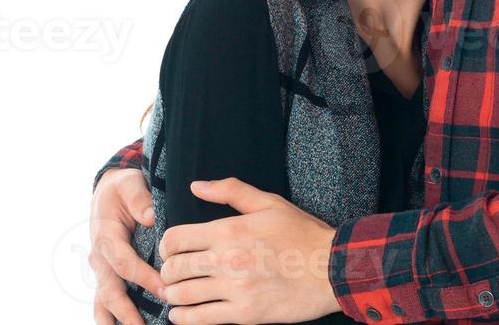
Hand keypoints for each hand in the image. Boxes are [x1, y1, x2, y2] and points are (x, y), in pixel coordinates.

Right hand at [91, 167, 167, 324]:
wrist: (108, 191)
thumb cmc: (123, 188)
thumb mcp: (129, 184)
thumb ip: (139, 200)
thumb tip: (151, 217)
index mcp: (106, 236)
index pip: (125, 263)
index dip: (144, 279)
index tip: (165, 290)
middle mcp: (100, 257)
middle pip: (110, 290)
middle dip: (126, 312)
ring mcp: (101, 268)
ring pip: (103, 301)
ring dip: (115, 320)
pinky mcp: (106, 274)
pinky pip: (105, 299)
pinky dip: (113, 316)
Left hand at [159, 178, 340, 324]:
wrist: (331, 269)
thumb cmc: (302, 234)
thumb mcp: (269, 203)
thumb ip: (231, 191)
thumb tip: (197, 186)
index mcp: (230, 230)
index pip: (175, 239)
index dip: (167, 244)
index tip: (173, 249)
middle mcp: (227, 260)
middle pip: (174, 268)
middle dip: (168, 270)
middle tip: (174, 271)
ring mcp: (235, 289)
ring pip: (182, 295)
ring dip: (172, 294)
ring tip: (176, 292)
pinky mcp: (244, 314)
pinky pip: (200, 319)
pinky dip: (183, 318)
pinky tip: (181, 313)